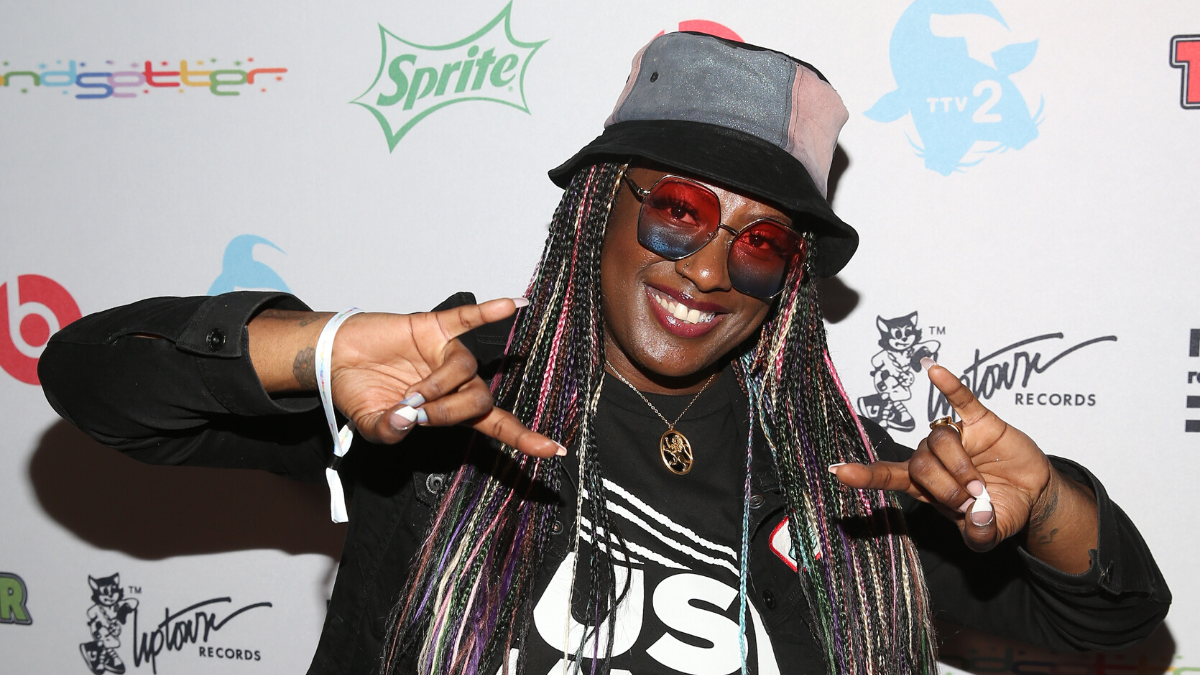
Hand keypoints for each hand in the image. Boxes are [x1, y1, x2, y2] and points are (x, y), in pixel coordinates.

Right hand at [249, 298, 563, 458]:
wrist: (333, 359)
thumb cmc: (358, 392)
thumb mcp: (371, 425)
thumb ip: (389, 431)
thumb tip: (407, 420)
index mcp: (448, 410)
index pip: (495, 425)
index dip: (523, 437)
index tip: (555, 448)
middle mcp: (455, 382)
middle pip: (480, 399)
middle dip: (451, 411)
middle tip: (418, 413)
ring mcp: (446, 353)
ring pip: (466, 368)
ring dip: (440, 384)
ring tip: (411, 393)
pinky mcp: (433, 327)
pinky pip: (466, 318)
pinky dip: (488, 312)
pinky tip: (513, 305)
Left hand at [831, 359, 1052, 551]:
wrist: (1032, 493)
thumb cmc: (1000, 510)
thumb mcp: (989, 532)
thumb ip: (980, 534)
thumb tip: (977, 518)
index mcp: (924, 484)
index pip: (888, 475)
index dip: (865, 474)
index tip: (838, 471)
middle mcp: (932, 457)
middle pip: (920, 463)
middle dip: (946, 487)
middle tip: (971, 502)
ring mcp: (955, 436)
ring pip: (940, 441)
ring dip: (960, 467)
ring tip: (980, 487)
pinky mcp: (979, 421)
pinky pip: (960, 399)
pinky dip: (949, 386)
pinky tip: (933, 370)